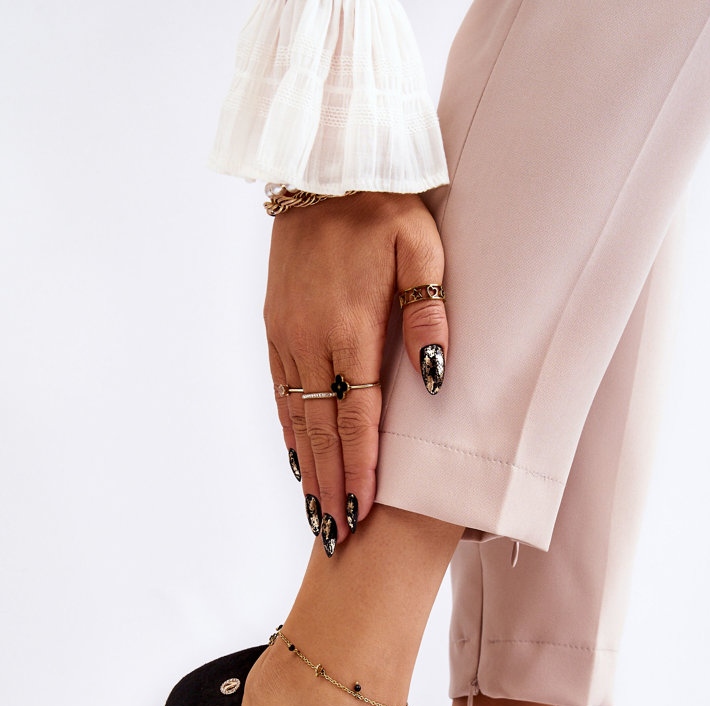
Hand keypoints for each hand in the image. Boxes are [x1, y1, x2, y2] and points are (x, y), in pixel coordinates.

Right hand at [265, 192, 447, 554]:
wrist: (325, 165)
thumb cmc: (385, 206)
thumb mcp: (423, 248)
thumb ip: (428, 314)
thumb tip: (435, 377)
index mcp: (350, 328)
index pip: (356, 418)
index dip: (360, 469)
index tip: (362, 513)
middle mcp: (310, 340)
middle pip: (320, 431)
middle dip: (329, 487)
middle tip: (333, 537)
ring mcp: (286, 335)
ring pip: (295, 418)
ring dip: (306, 469)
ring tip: (314, 512)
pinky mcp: (275, 326)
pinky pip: (281, 391)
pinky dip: (289, 432)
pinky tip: (296, 459)